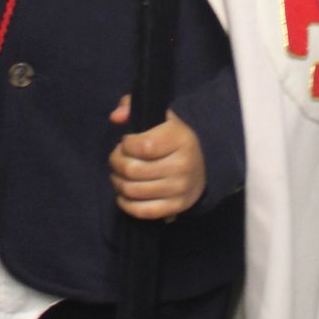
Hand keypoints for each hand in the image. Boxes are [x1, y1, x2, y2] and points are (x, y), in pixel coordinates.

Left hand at [108, 98, 204, 219]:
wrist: (202, 167)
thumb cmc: (172, 139)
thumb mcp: (158, 116)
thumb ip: (133, 107)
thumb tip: (115, 117)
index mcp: (180, 139)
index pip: (143, 146)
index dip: (126, 144)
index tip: (126, 142)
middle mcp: (182, 165)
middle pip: (133, 170)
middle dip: (116, 162)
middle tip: (117, 158)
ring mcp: (180, 189)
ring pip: (133, 191)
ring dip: (117, 182)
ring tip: (118, 174)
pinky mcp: (176, 207)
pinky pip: (142, 211)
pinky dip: (125, 203)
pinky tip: (123, 194)